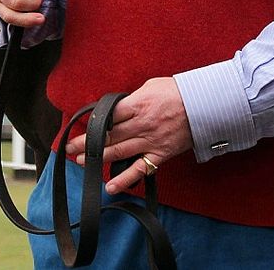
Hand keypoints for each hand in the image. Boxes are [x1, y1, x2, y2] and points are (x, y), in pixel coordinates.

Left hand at [65, 77, 191, 194]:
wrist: (205, 105)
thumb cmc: (177, 91)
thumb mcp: (151, 86)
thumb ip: (132, 99)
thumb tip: (118, 108)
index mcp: (138, 104)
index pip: (108, 116)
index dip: (92, 123)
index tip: (80, 127)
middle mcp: (141, 124)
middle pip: (108, 135)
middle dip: (87, 142)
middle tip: (69, 148)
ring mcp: (150, 141)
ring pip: (119, 152)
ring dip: (98, 157)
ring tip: (81, 160)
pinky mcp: (160, 154)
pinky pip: (140, 169)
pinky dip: (125, 179)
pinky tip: (111, 186)